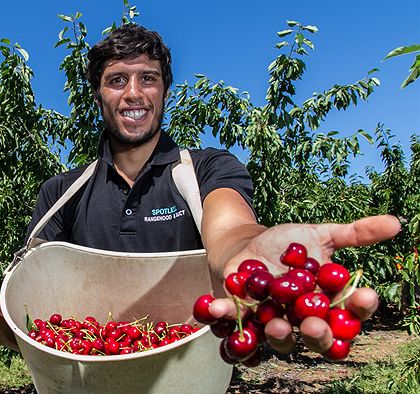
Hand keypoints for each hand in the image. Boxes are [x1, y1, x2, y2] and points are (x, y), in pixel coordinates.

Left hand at [210, 214, 399, 354]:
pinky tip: (218, 309)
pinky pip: (234, 327)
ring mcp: (271, 324)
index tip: (366, 296)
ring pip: (279, 340)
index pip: (351, 313)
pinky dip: (226, 318)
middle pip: (317, 337)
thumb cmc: (287, 245)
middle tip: (315, 323)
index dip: (360, 308)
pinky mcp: (241, 321)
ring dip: (279, 336)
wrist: (244, 245)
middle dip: (318, 333)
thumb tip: (396, 223)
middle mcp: (302, 321)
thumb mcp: (319, 235)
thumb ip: (355, 234)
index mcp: (327, 304)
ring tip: (277, 326)